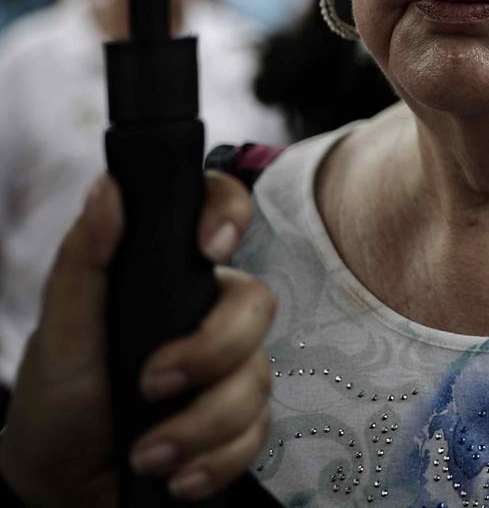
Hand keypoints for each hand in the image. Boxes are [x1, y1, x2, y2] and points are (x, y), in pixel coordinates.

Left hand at [0, 171, 276, 506]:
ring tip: (148, 457)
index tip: (211, 248)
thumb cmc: (54, 407)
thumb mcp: (59, 335)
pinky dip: (215, 460)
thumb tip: (109, 186)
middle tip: (152, 385)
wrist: (60, 495)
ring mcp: (228, 370)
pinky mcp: (240, 424)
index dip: (230, 213)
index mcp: (166, 278)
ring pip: (259, 377)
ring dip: (200, 426)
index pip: (218, 213)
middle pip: (257, 304)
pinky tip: (176, 478)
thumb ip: (84, 261)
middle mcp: (206, 315)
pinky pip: (259, 431)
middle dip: (212, 352)